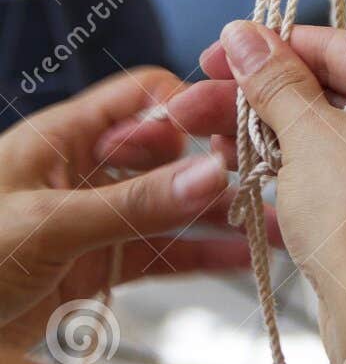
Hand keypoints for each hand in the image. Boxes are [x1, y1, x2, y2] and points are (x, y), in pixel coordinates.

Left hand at [0, 68, 253, 352]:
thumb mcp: (46, 226)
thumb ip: (133, 204)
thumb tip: (213, 173)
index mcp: (63, 136)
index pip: (145, 97)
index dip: (191, 110)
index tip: (236, 134)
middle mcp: (84, 170)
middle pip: (170, 152)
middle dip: (220, 164)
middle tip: (274, 182)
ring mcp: (94, 219)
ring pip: (173, 207)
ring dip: (223, 216)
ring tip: (281, 226)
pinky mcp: (96, 266)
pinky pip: (162, 254)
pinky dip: (202, 257)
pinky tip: (245, 262)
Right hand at [116, 25, 345, 348]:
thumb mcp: (306, 139)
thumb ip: (275, 81)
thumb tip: (244, 34)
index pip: (342, 48)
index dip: (269, 52)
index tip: (216, 59)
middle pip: (345, 99)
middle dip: (266, 106)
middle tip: (200, 112)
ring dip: (284, 144)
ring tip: (220, 152)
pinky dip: (324, 181)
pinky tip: (265, 184)